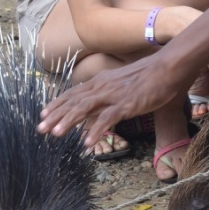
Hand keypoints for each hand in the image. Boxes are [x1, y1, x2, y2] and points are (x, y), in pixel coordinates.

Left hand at [39, 55, 181, 147]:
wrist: (168, 67)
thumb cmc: (151, 75)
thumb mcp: (125, 83)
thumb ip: (113, 92)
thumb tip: (106, 103)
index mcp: (102, 81)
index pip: (74, 93)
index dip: (58, 104)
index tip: (44, 113)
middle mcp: (103, 86)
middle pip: (74, 101)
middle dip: (55, 115)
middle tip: (40, 128)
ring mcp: (114, 95)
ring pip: (84, 108)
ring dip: (68, 122)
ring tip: (55, 134)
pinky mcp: (126, 104)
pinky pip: (107, 119)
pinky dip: (95, 131)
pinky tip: (86, 143)